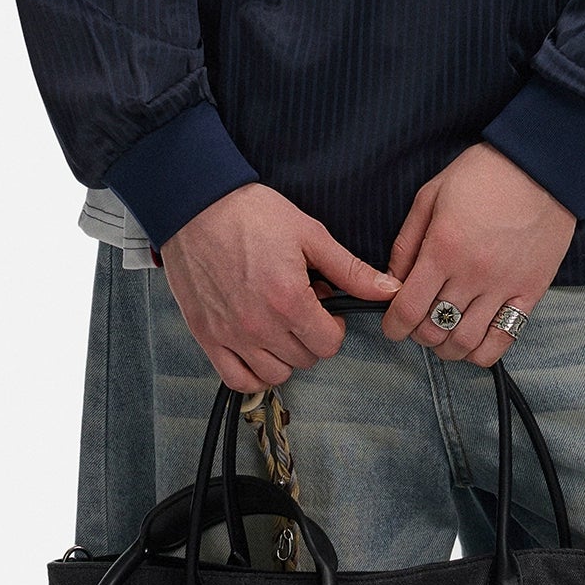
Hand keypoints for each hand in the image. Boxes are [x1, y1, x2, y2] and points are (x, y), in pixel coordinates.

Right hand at [160, 182, 401, 391]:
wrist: (197, 205)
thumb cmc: (251, 214)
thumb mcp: (309, 233)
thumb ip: (349, 269)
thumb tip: (387, 289)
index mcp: (289, 300)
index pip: (330, 344)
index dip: (335, 325)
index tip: (326, 306)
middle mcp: (260, 326)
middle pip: (305, 359)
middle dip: (311, 336)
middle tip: (301, 306)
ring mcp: (231, 335)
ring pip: (275, 374)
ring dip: (285, 355)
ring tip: (279, 323)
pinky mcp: (207, 337)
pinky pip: (237, 380)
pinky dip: (252, 372)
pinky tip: (258, 348)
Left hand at [382, 144, 576, 367]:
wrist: (540, 165)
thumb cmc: (483, 173)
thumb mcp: (431, 195)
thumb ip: (407, 241)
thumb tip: (393, 280)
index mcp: (443, 248)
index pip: (408, 310)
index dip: (393, 326)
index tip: (392, 324)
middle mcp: (472, 274)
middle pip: (434, 330)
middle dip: (418, 334)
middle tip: (418, 322)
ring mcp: (504, 286)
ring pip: (467, 342)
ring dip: (447, 347)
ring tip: (444, 332)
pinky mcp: (531, 291)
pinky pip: (505, 339)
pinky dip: (484, 352)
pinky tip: (474, 340)